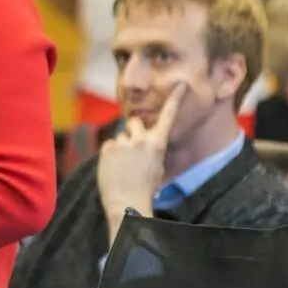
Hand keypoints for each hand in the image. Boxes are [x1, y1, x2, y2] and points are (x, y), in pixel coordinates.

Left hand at [97, 82, 186, 215]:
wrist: (126, 202)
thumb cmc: (146, 188)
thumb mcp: (158, 167)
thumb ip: (153, 150)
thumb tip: (147, 143)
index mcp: (157, 144)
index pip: (168, 117)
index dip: (174, 100)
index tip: (180, 85)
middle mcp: (140, 139)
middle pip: (136, 122)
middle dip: (134, 131)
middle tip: (133, 148)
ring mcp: (123, 143)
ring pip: (121, 137)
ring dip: (122, 147)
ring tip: (123, 166)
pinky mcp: (107, 148)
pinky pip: (109, 145)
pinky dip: (110, 154)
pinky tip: (113, 167)